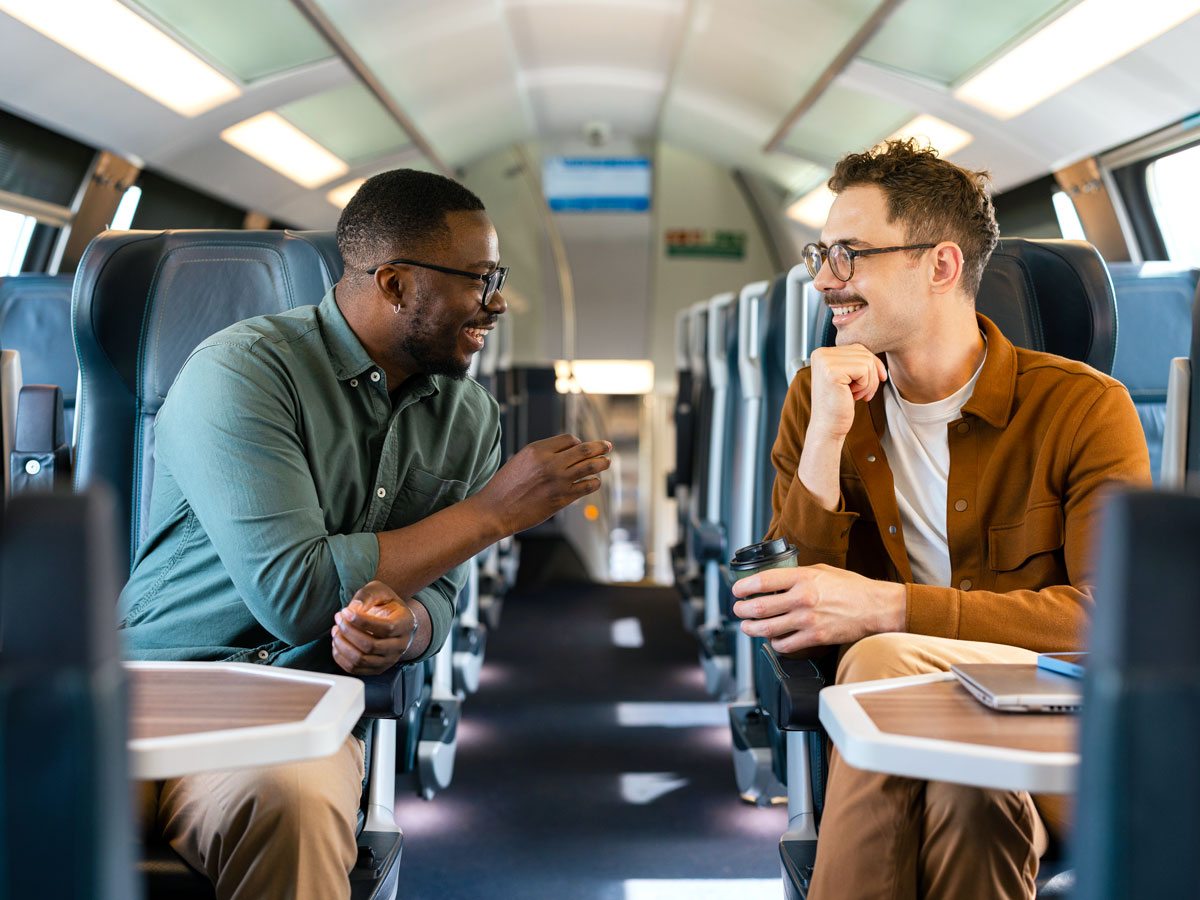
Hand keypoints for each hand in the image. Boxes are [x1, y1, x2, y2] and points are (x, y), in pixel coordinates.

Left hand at [330, 580, 418, 674]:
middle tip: (339, 617)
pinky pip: (354, 668)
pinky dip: (340, 656)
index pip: (386, 629)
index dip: (363, 622)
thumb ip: (367, 596)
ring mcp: (389, 660)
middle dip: (348, 631)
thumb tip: (353, 609)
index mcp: (405, 624)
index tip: (346, 611)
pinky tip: (338, 641)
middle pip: (371, 646)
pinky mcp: (376, 668)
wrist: (392, 619)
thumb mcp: (379, 591)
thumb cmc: (385, 604)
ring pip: (361, 660)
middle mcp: (400, 645)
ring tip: (336, 629)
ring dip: (342, 645)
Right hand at [475, 434, 611, 534]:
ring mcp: (558, 480)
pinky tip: (595, 482)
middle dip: (600, 446)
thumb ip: (543, 455)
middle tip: (608, 446)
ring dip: (602, 463)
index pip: (569, 439)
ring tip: (607, 461)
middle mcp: (550, 462)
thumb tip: (568, 452)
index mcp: (537, 449)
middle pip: (584, 449)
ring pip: (590, 466)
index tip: (581, 448)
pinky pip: (587, 486)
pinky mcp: (562, 498)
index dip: (578, 443)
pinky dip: (594, 482)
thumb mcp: (521, 460)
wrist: (496, 510)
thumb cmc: (506, 486)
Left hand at [730, 564, 905, 654]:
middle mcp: (802, 599)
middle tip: (738, 610)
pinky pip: (785, 645)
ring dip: (751, 629)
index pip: (763, 581)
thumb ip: (797, 575)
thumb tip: (775, 579)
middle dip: (741, 610)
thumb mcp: (822, 570)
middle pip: (759, 608)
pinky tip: (773, 639)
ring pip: (768, 629)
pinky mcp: (815, 638)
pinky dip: (775, 643)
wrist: (875, 607)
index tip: (736, 590)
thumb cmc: (852, 587)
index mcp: (803, 578)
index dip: (743, 587)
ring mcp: (808, 620)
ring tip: (747, 626)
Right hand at [807, 345, 887, 441]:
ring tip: (857, 395)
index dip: (871, 365)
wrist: (827, 428)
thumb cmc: (838, 406)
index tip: (869, 384)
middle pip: (864, 352)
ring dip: (869, 382)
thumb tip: (878, 357)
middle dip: (870, 375)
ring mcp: (825, 362)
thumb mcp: (848, 378)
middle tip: (861, 393)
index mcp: (822, 353)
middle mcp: (821, 354)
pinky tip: (853, 396)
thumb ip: (856, 362)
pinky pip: (865, 370)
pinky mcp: (833, 372)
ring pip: (867, 361)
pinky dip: (865, 386)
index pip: (858, 348)